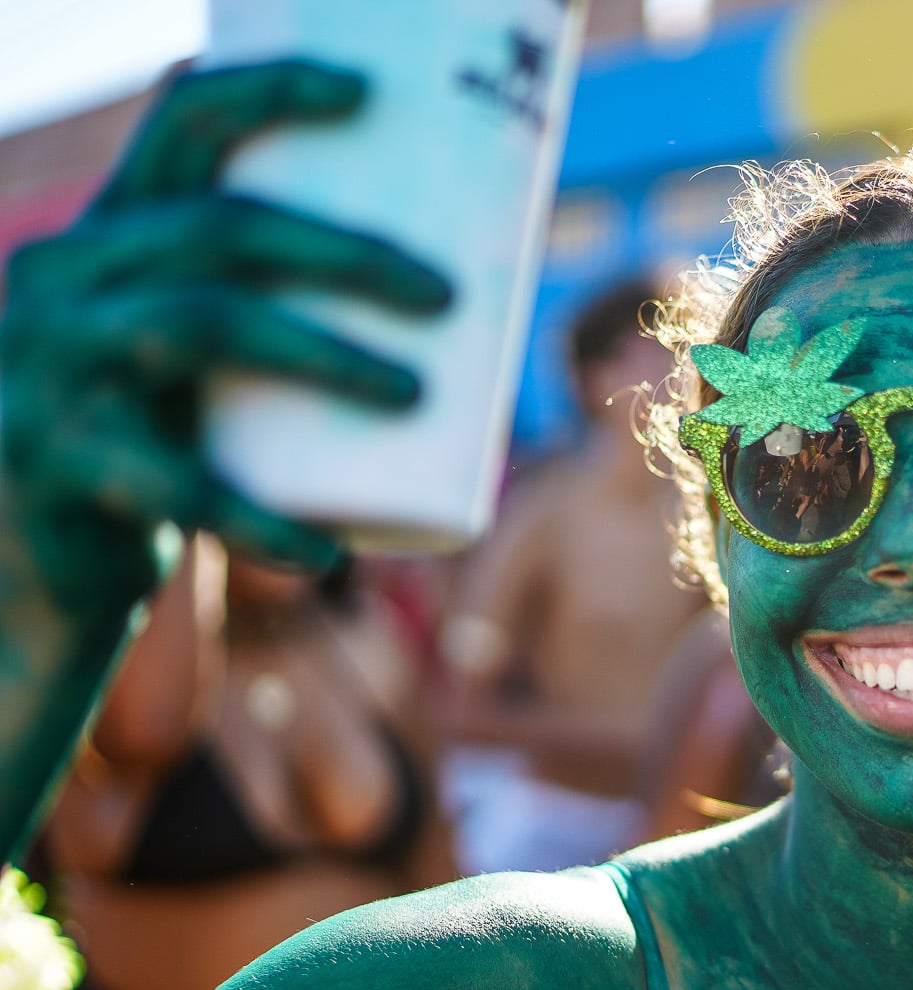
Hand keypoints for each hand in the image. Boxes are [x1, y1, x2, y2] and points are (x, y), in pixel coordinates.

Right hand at [0, 60, 451, 603]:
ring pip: (200, 325)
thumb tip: (464, 300)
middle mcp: (62, 279)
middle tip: (447, 297)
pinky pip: (171, 485)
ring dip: (325, 355)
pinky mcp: (55, 461)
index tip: (367, 92)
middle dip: (345, 252)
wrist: (38, 568)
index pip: (181, 123)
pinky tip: (326, 555)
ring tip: (416, 395)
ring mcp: (47, 366)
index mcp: (108, 236)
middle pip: (218, 228)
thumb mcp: (194, 365)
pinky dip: (259, 521)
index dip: (270, 92)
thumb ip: (277, 318)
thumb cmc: (161, 448)